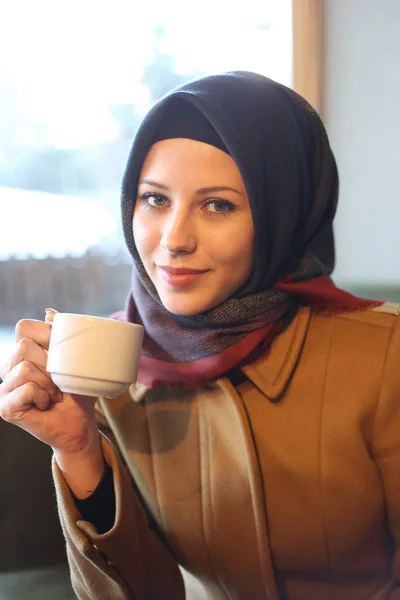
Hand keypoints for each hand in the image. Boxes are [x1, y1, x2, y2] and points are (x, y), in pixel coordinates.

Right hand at [0, 310, 104, 497]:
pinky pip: (25, 389)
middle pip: (23, 346)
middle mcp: (9, 367)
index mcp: (23, 353)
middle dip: (49, 363)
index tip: (62, 354)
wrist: (80, 423)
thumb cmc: (77, 392)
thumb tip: (48, 312)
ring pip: (25, 368)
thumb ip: (60, 335)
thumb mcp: (74, 359)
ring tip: (53, 395)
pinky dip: (41, 396)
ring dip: (48, 384)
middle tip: (58, 382)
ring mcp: (5, 388)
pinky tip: (44, 405)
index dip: (46, 335)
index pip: (24, 327)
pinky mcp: (5, 407)